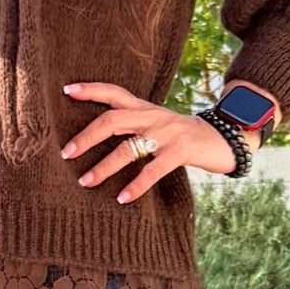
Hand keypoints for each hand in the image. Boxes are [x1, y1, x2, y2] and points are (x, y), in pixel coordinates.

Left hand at [61, 80, 243, 202]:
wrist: (222, 138)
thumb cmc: (179, 136)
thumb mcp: (155, 122)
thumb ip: (131, 124)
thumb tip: (95, 133)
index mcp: (144, 107)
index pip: (113, 92)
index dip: (90, 90)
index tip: (67, 90)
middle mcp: (152, 116)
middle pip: (112, 120)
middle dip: (87, 137)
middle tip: (66, 153)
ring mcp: (166, 133)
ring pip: (127, 149)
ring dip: (104, 167)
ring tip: (86, 182)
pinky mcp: (181, 151)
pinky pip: (153, 170)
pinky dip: (136, 185)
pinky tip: (123, 198)